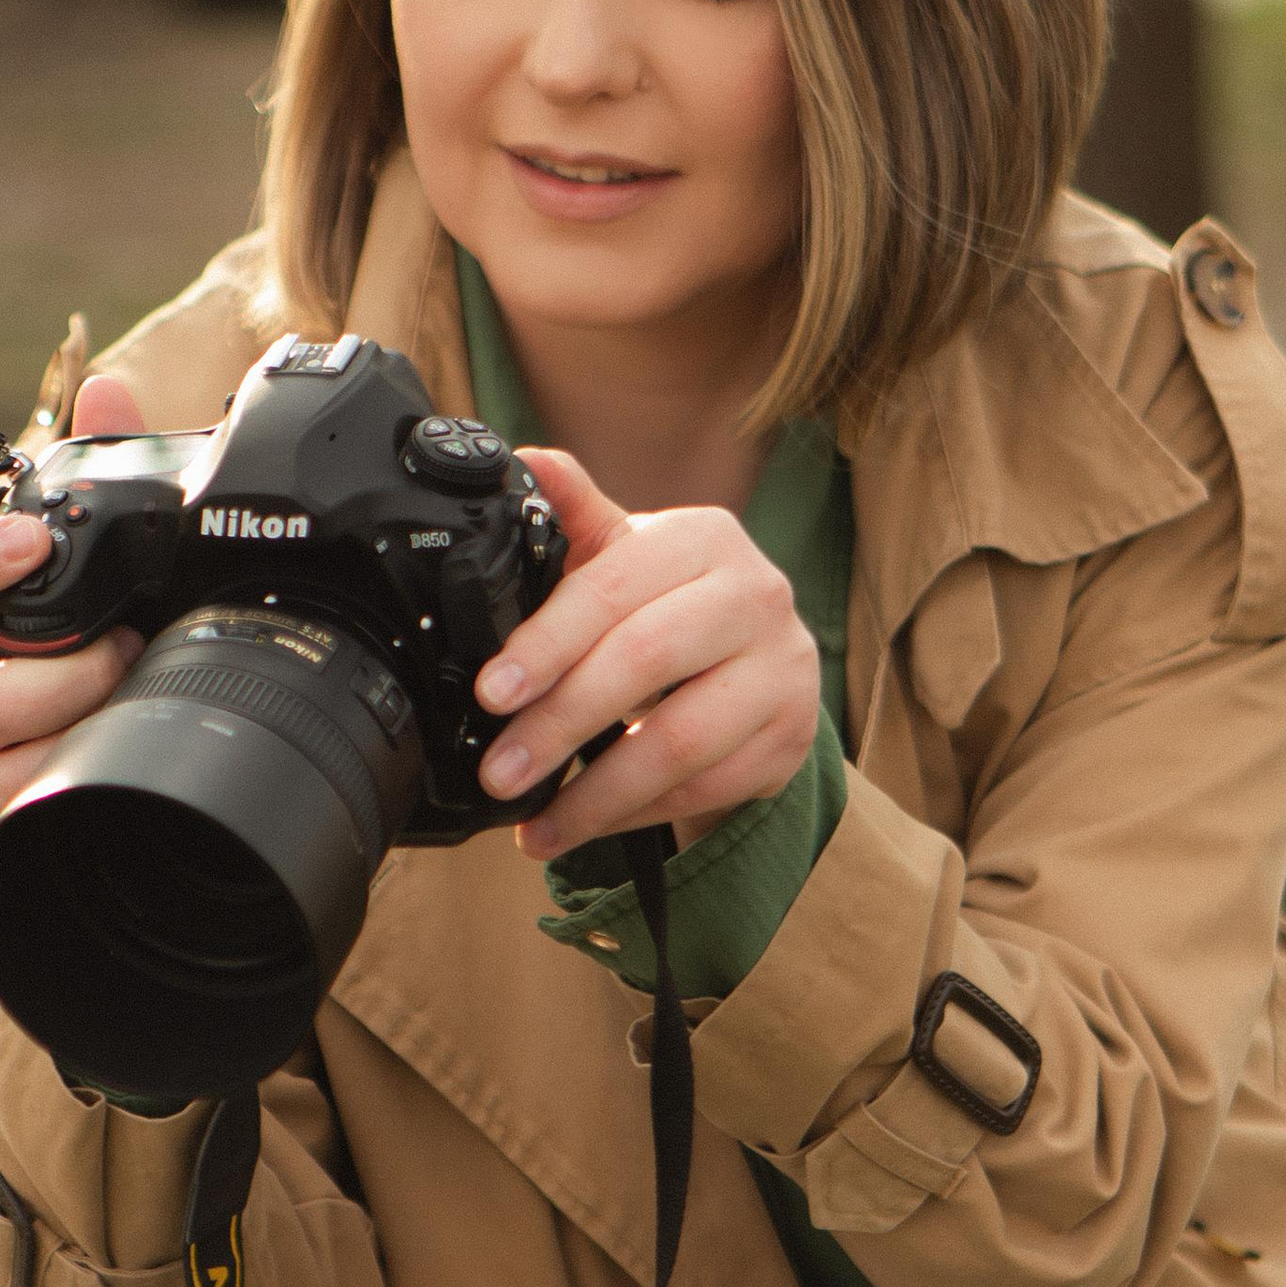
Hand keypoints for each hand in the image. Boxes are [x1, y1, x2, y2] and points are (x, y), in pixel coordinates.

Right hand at [0, 373, 147, 884]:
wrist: (47, 814)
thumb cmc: (49, 682)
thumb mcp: (63, 587)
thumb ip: (80, 486)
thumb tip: (107, 391)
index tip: (29, 538)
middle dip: (53, 667)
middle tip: (124, 643)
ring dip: (75, 722)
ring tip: (131, 700)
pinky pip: (21, 812)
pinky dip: (74, 782)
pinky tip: (116, 763)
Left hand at [475, 447, 820, 863]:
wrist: (754, 663)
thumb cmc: (668, 604)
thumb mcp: (624, 558)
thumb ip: (575, 516)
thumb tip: (524, 461)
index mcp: (703, 537)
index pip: (614, 588)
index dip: (547, 643)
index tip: (493, 692)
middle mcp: (756, 594)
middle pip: (645, 662)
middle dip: (560, 723)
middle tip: (501, 771)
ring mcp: (784, 669)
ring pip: (680, 740)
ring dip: (596, 793)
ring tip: (535, 821)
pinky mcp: (793, 735)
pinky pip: (705, 787)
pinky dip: (635, 814)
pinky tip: (584, 826)